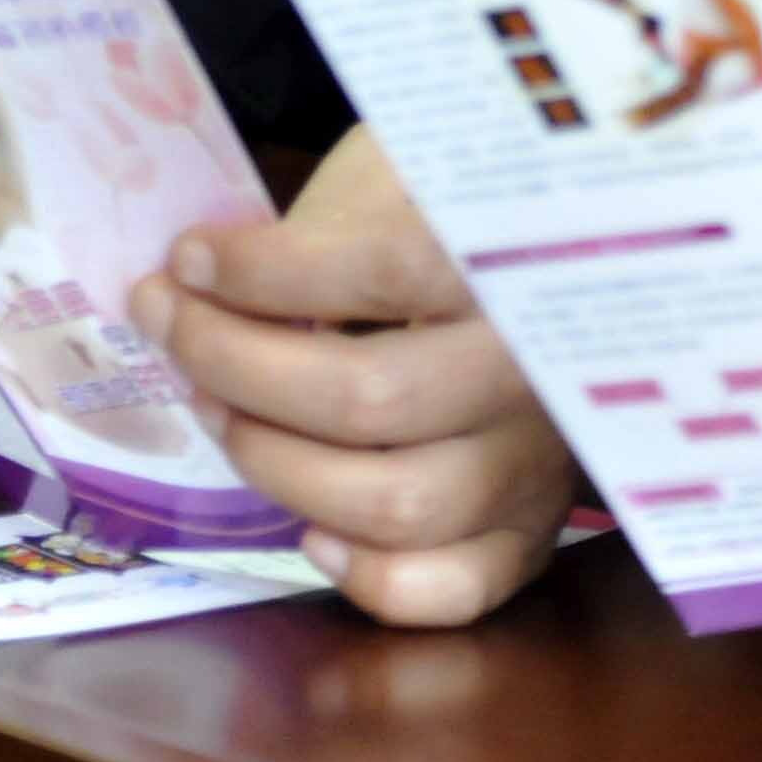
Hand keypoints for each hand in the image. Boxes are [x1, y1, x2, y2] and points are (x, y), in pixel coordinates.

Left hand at [131, 122, 576, 624]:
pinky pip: (456, 588)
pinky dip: (372, 576)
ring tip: (217, 412)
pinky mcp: (533, 531)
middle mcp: (536, 371)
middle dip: (237, 364)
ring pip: (395, 504)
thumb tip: (206, 271)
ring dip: (274, 464)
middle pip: (368, 397)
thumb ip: (341, 213)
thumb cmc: (463, 217)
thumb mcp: (413, 172)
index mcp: (520, 262)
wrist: (586, 274)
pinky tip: (313, 531)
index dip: (267, 272)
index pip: (384, 272)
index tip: (188, 259)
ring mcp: (540, 462)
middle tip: (176, 328)